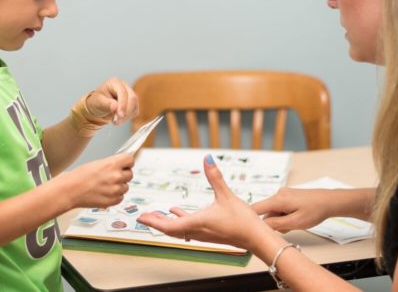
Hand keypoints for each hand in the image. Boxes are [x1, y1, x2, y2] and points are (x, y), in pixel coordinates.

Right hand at [63, 153, 134, 208]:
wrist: (70, 190)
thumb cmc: (79, 176)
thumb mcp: (97, 163)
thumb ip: (111, 164)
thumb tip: (120, 165)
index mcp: (112, 164)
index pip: (130, 160)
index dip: (127, 162)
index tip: (125, 164)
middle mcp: (116, 177)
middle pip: (130, 174)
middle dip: (123, 174)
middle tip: (113, 176)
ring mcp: (115, 190)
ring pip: (126, 187)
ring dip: (119, 186)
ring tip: (106, 185)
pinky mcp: (112, 201)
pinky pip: (120, 197)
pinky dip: (115, 196)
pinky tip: (105, 192)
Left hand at [70, 77, 138, 136]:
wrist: (98, 106)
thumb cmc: (97, 101)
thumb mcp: (98, 102)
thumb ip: (107, 104)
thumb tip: (115, 107)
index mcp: (114, 82)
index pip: (122, 92)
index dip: (123, 104)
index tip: (120, 115)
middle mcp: (124, 86)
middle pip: (132, 98)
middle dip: (126, 112)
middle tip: (117, 122)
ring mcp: (130, 94)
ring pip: (135, 105)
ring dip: (127, 116)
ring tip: (115, 121)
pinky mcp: (132, 103)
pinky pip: (135, 111)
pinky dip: (128, 117)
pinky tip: (119, 119)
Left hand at [137, 155, 273, 249]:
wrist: (255, 237)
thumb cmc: (242, 221)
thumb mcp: (227, 195)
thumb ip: (215, 177)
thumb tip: (207, 160)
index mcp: (198, 223)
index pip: (169, 226)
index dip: (154, 222)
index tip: (142, 218)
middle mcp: (197, 230)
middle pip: (170, 230)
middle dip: (156, 223)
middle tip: (143, 217)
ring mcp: (203, 233)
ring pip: (178, 230)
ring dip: (166, 222)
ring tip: (157, 215)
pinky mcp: (208, 232)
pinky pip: (188, 227)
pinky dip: (179, 220)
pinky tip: (177, 212)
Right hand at [251, 188, 332, 232]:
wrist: (329, 201)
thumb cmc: (315, 211)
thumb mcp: (295, 222)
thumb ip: (276, 224)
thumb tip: (261, 226)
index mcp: (278, 199)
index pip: (256, 208)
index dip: (250, 219)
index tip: (249, 229)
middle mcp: (278, 194)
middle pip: (266, 212)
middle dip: (273, 223)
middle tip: (287, 228)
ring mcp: (283, 194)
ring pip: (273, 211)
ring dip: (280, 220)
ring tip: (295, 223)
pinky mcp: (288, 196)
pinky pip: (280, 208)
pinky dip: (284, 216)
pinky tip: (295, 218)